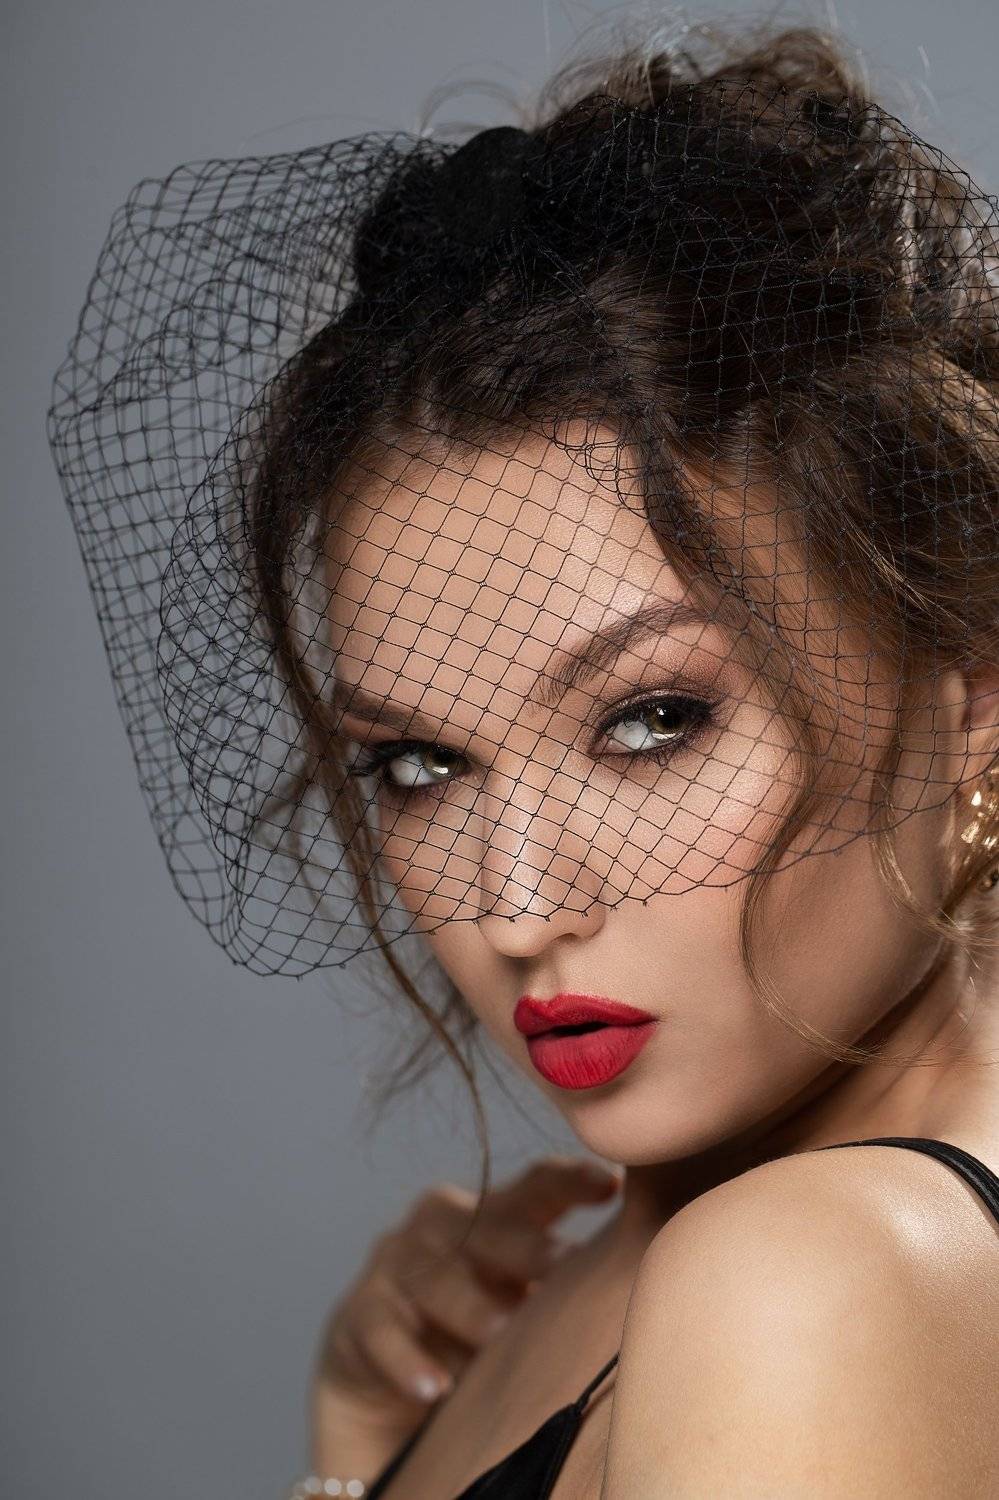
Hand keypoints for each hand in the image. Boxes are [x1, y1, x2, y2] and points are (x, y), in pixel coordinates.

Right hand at [308, 1154, 621, 1475]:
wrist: (382, 1388)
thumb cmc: (478, 1332)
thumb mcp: (525, 1299)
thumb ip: (571, 1272)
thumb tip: (653, 1255)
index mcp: (491, 1217)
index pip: (532, 1187)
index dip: (569, 1179)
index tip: (613, 1184)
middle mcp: (440, 1230)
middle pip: (478, 1223)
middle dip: (520, 1242)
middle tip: (559, 1265)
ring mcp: (393, 1270)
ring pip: (427, 1271)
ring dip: (466, 1302)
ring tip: (501, 1332)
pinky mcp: (356, 1320)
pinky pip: (378, 1331)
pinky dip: (407, 1359)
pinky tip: (436, 1386)